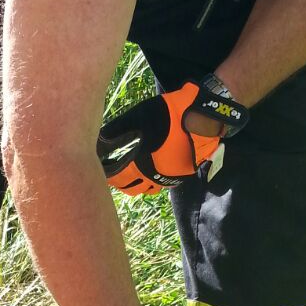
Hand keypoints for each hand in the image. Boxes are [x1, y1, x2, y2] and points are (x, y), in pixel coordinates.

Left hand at [97, 78, 248, 194]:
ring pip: (150, 188)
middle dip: (121, 184)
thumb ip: (118, 130)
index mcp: (142, 166)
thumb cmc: (169, 115)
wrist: (204, 116)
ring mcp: (172, 178)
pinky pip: (165, 182)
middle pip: (132, 190)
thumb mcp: (138, 117)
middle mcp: (156, 178)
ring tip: (132, 174)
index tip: (101, 170)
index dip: (108, 176)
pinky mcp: (185, 174)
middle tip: (113, 175)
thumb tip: (100, 140)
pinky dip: (155, 179)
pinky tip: (153, 169)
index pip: (118, 178)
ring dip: (139, 184)